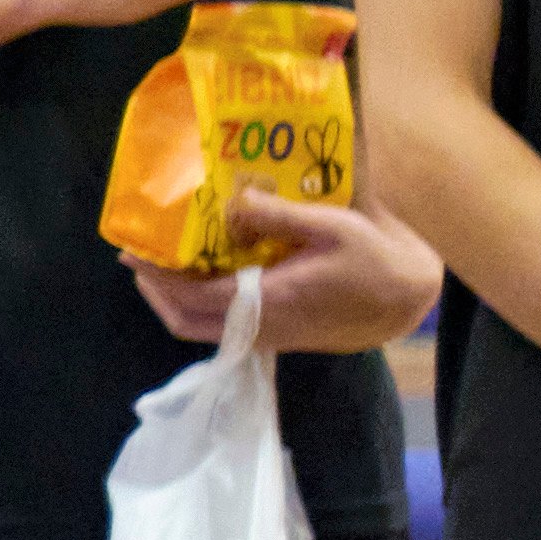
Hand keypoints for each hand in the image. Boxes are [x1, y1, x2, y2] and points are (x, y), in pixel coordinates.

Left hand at [129, 188, 439, 354]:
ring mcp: (267, 338)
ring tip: (164, 263)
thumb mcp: (332, 226)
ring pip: (201, 329)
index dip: (158, 277)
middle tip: (140, 259)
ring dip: (175, 299)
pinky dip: (201, 304)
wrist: (408, 301)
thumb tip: (232, 201)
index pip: (193, 297)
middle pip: (184, 323)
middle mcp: (260, 329)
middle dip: (155, 293)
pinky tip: (204, 273)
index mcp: (269, 302)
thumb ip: (278, 215)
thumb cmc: (375, 259)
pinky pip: (223, 326)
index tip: (133, 253)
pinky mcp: (276, 337)